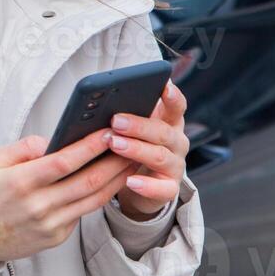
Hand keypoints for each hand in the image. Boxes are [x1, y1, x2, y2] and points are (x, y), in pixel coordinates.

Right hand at [0, 127, 139, 266]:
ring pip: (94, 199)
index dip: (89, 147)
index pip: (64, 162)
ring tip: (131, 161)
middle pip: (88, 181)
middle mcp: (38, 206)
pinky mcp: (57, 237)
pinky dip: (99, 196)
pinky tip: (111, 181)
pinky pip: (83, 213)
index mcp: (20, 183)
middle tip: (132, 144)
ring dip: (116, 179)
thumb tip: (53, 140)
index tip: (108, 132)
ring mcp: (50, 225)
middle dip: (114, 161)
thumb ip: (23, 148)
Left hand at [106, 80, 189, 217]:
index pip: (177, 106)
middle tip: (116, 121)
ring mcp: (175, 166)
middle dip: (139, 125)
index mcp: (169, 123)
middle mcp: (176, 143)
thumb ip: (124, 116)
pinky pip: (162, 188)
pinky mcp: (169, 189)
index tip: (164, 86)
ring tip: (115, 145)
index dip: (172, 97)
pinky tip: (129, 181)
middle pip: (163, 131)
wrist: (140, 186)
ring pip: (160, 156)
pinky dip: (146, 185)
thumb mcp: (130, 131)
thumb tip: (98, 102)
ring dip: (136, 149)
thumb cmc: (133, 151)